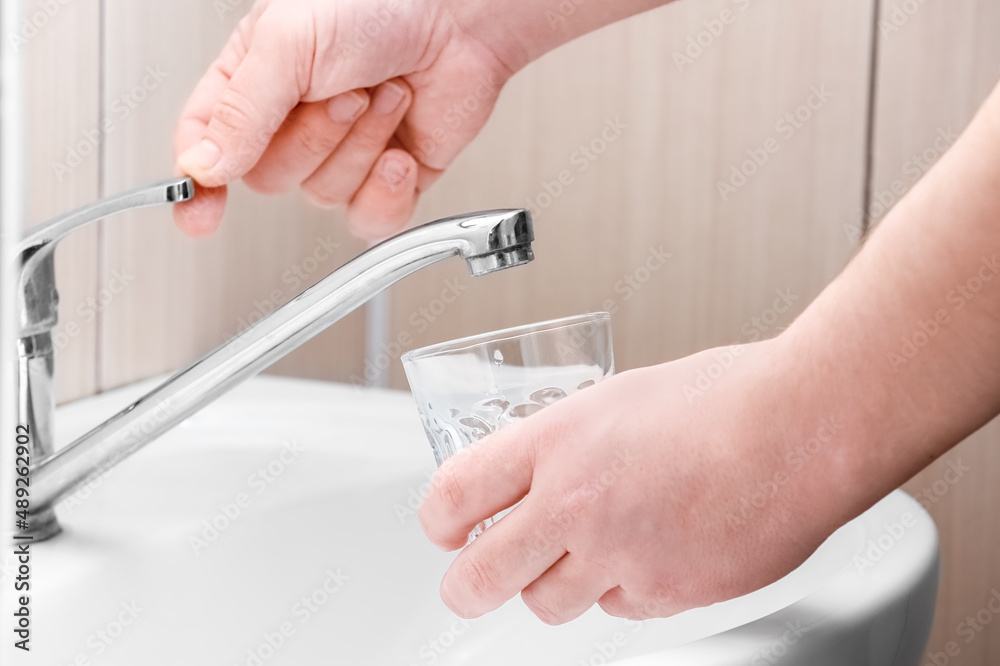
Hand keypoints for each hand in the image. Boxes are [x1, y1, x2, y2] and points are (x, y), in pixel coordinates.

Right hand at [173, 0, 517, 238]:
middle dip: (314, 137)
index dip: (198, 182)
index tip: (197, 214)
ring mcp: (344, 151)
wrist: (461, 15)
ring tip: (387, 94)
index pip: (205, 143)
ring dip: (361, 146)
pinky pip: (369, 219)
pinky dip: (387, 192)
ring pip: (323, 195)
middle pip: (268, 177)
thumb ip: (241, 111)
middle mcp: (295, 118)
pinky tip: (402, 153)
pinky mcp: (390, 177)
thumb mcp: (288, 44)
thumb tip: (204, 168)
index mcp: (254, 79)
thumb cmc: (378, 2)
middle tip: (347, 91)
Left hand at [418, 339, 855, 623]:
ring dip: (553, 586)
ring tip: (583, 554)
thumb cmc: (726, 397)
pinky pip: (617, 607)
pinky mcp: (664, 594)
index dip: (438, 520)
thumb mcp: (618, 398)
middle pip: (478, 578)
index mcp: (556, 441)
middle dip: (468, 583)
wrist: (802, 428)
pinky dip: (622, 588)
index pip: (453, 495)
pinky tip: (651, 550)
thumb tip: (539, 469)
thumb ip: (567, 441)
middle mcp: (576, 504)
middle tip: (471, 579)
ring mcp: (618, 556)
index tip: (446, 528)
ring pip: (548, 605)